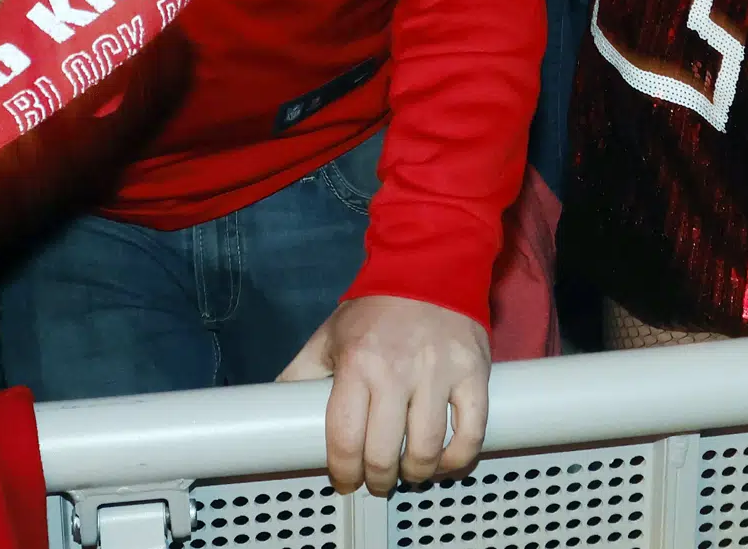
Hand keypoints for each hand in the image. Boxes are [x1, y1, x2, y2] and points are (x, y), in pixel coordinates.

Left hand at [279, 295, 490, 495]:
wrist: (429, 265)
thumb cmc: (376, 310)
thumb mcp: (330, 336)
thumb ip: (301, 374)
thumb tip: (273, 411)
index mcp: (357, 364)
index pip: (344, 438)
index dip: (343, 472)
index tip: (345, 481)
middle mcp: (397, 372)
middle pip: (384, 453)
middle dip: (377, 479)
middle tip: (376, 481)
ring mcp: (440, 374)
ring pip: (427, 449)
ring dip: (415, 473)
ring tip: (409, 472)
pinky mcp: (474, 373)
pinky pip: (471, 432)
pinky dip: (459, 459)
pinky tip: (445, 463)